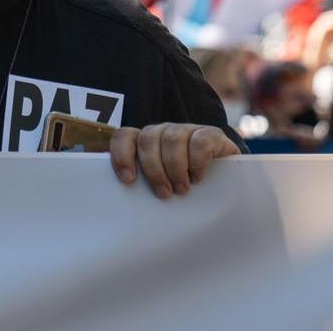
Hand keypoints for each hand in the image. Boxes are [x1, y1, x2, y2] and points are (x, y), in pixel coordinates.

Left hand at [110, 123, 238, 198]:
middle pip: (148, 138)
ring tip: (182, 189)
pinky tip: (199, 177)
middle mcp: (164, 132)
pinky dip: (197, 161)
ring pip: (172, 137)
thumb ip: (138, 187)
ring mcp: (187, 130)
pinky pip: (199, 140)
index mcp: (146, 143)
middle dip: (153, 169)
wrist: (224, 187)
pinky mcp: (211, 134)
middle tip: (163, 193)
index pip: (125, 136)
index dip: (122, 154)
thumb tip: (108, 201)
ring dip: (175, 167)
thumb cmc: (182, 189)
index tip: (128, 180)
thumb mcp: (158, 187)